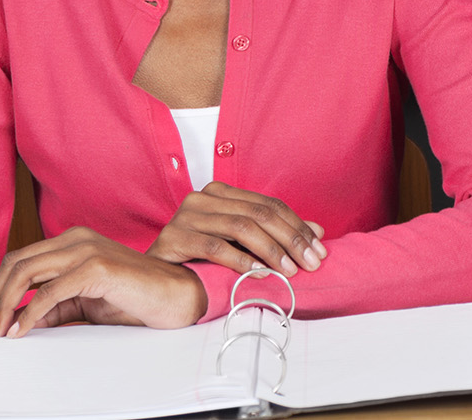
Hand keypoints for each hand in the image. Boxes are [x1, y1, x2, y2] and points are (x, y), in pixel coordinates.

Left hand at [0, 227, 206, 334]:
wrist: (174, 295)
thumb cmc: (134, 297)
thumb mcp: (85, 302)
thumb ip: (56, 306)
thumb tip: (21, 322)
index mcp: (73, 240)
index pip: (21, 258)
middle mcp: (76, 238)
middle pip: (17, 262)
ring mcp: (86, 249)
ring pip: (27, 273)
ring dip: (6, 305)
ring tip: (0, 330)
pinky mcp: (96, 267)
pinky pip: (50, 292)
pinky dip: (30, 314)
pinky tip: (22, 330)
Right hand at [148, 182, 326, 276]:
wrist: (152, 278)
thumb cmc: (198, 260)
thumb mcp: (240, 244)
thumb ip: (273, 235)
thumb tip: (318, 232)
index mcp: (221, 193)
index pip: (269, 204)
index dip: (298, 226)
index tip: (319, 249)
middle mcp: (203, 197)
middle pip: (259, 213)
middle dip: (291, 238)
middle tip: (311, 262)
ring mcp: (187, 215)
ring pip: (240, 226)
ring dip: (271, 249)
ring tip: (289, 270)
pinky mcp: (174, 237)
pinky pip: (215, 246)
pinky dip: (241, 259)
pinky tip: (259, 272)